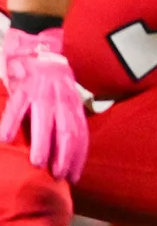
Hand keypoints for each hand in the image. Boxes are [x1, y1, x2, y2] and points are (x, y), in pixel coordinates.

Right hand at [1, 26, 89, 181]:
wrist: (38, 48)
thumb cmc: (52, 82)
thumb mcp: (66, 100)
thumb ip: (68, 121)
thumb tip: (68, 151)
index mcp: (73, 105)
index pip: (81, 135)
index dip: (78, 157)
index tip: (74, 177)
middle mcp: (61, 99)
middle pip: (67, 129)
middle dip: (65, 154)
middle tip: (59, 174)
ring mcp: (42, 93)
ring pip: (44, 120)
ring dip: (42, 143)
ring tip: (37, 163)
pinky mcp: (22, 87)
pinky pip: (16, 106)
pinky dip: (11, 122)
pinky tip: (4, 138)